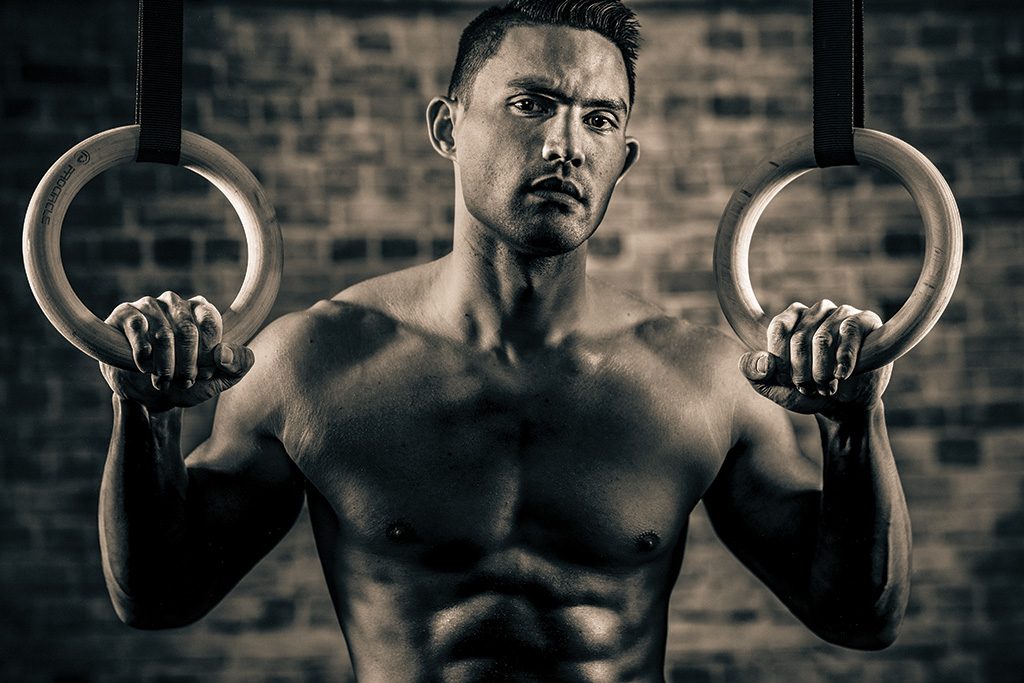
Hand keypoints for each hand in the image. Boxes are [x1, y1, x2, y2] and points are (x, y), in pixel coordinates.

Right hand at [100, 291, 254, 411]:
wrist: (147, 395)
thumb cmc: (186, 380)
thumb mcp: (219, 378)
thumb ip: (238, 365)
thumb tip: (224, 354)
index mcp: (202, 311)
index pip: (211, 323)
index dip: (208, 354)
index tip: (204, 374)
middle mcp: (176, 302)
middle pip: (188, 331)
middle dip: (188, 365)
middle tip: (184, 382)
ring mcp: (149, 305)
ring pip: (163, 334)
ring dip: (165, 366)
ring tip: (163, 382)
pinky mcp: (126, 313)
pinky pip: (137, 326)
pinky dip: (143, 353)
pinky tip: (145, 367)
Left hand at [738, 300, 891, 417]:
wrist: (845, 406)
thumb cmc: (807, 390)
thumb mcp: (774, 386)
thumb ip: (754, 372)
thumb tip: (763, 362)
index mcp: (791, 318)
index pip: (779, 328)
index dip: (781, 360)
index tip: (786, 382)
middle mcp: (815, 310)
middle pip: (800, 338)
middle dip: (801, 372)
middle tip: (807, 390)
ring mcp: (841, 313)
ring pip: (823, 338)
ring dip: (822, 371)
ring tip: (826, 388)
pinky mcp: (865, 320)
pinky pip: (850, 330)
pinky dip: (844, 358)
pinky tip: (841, 375)